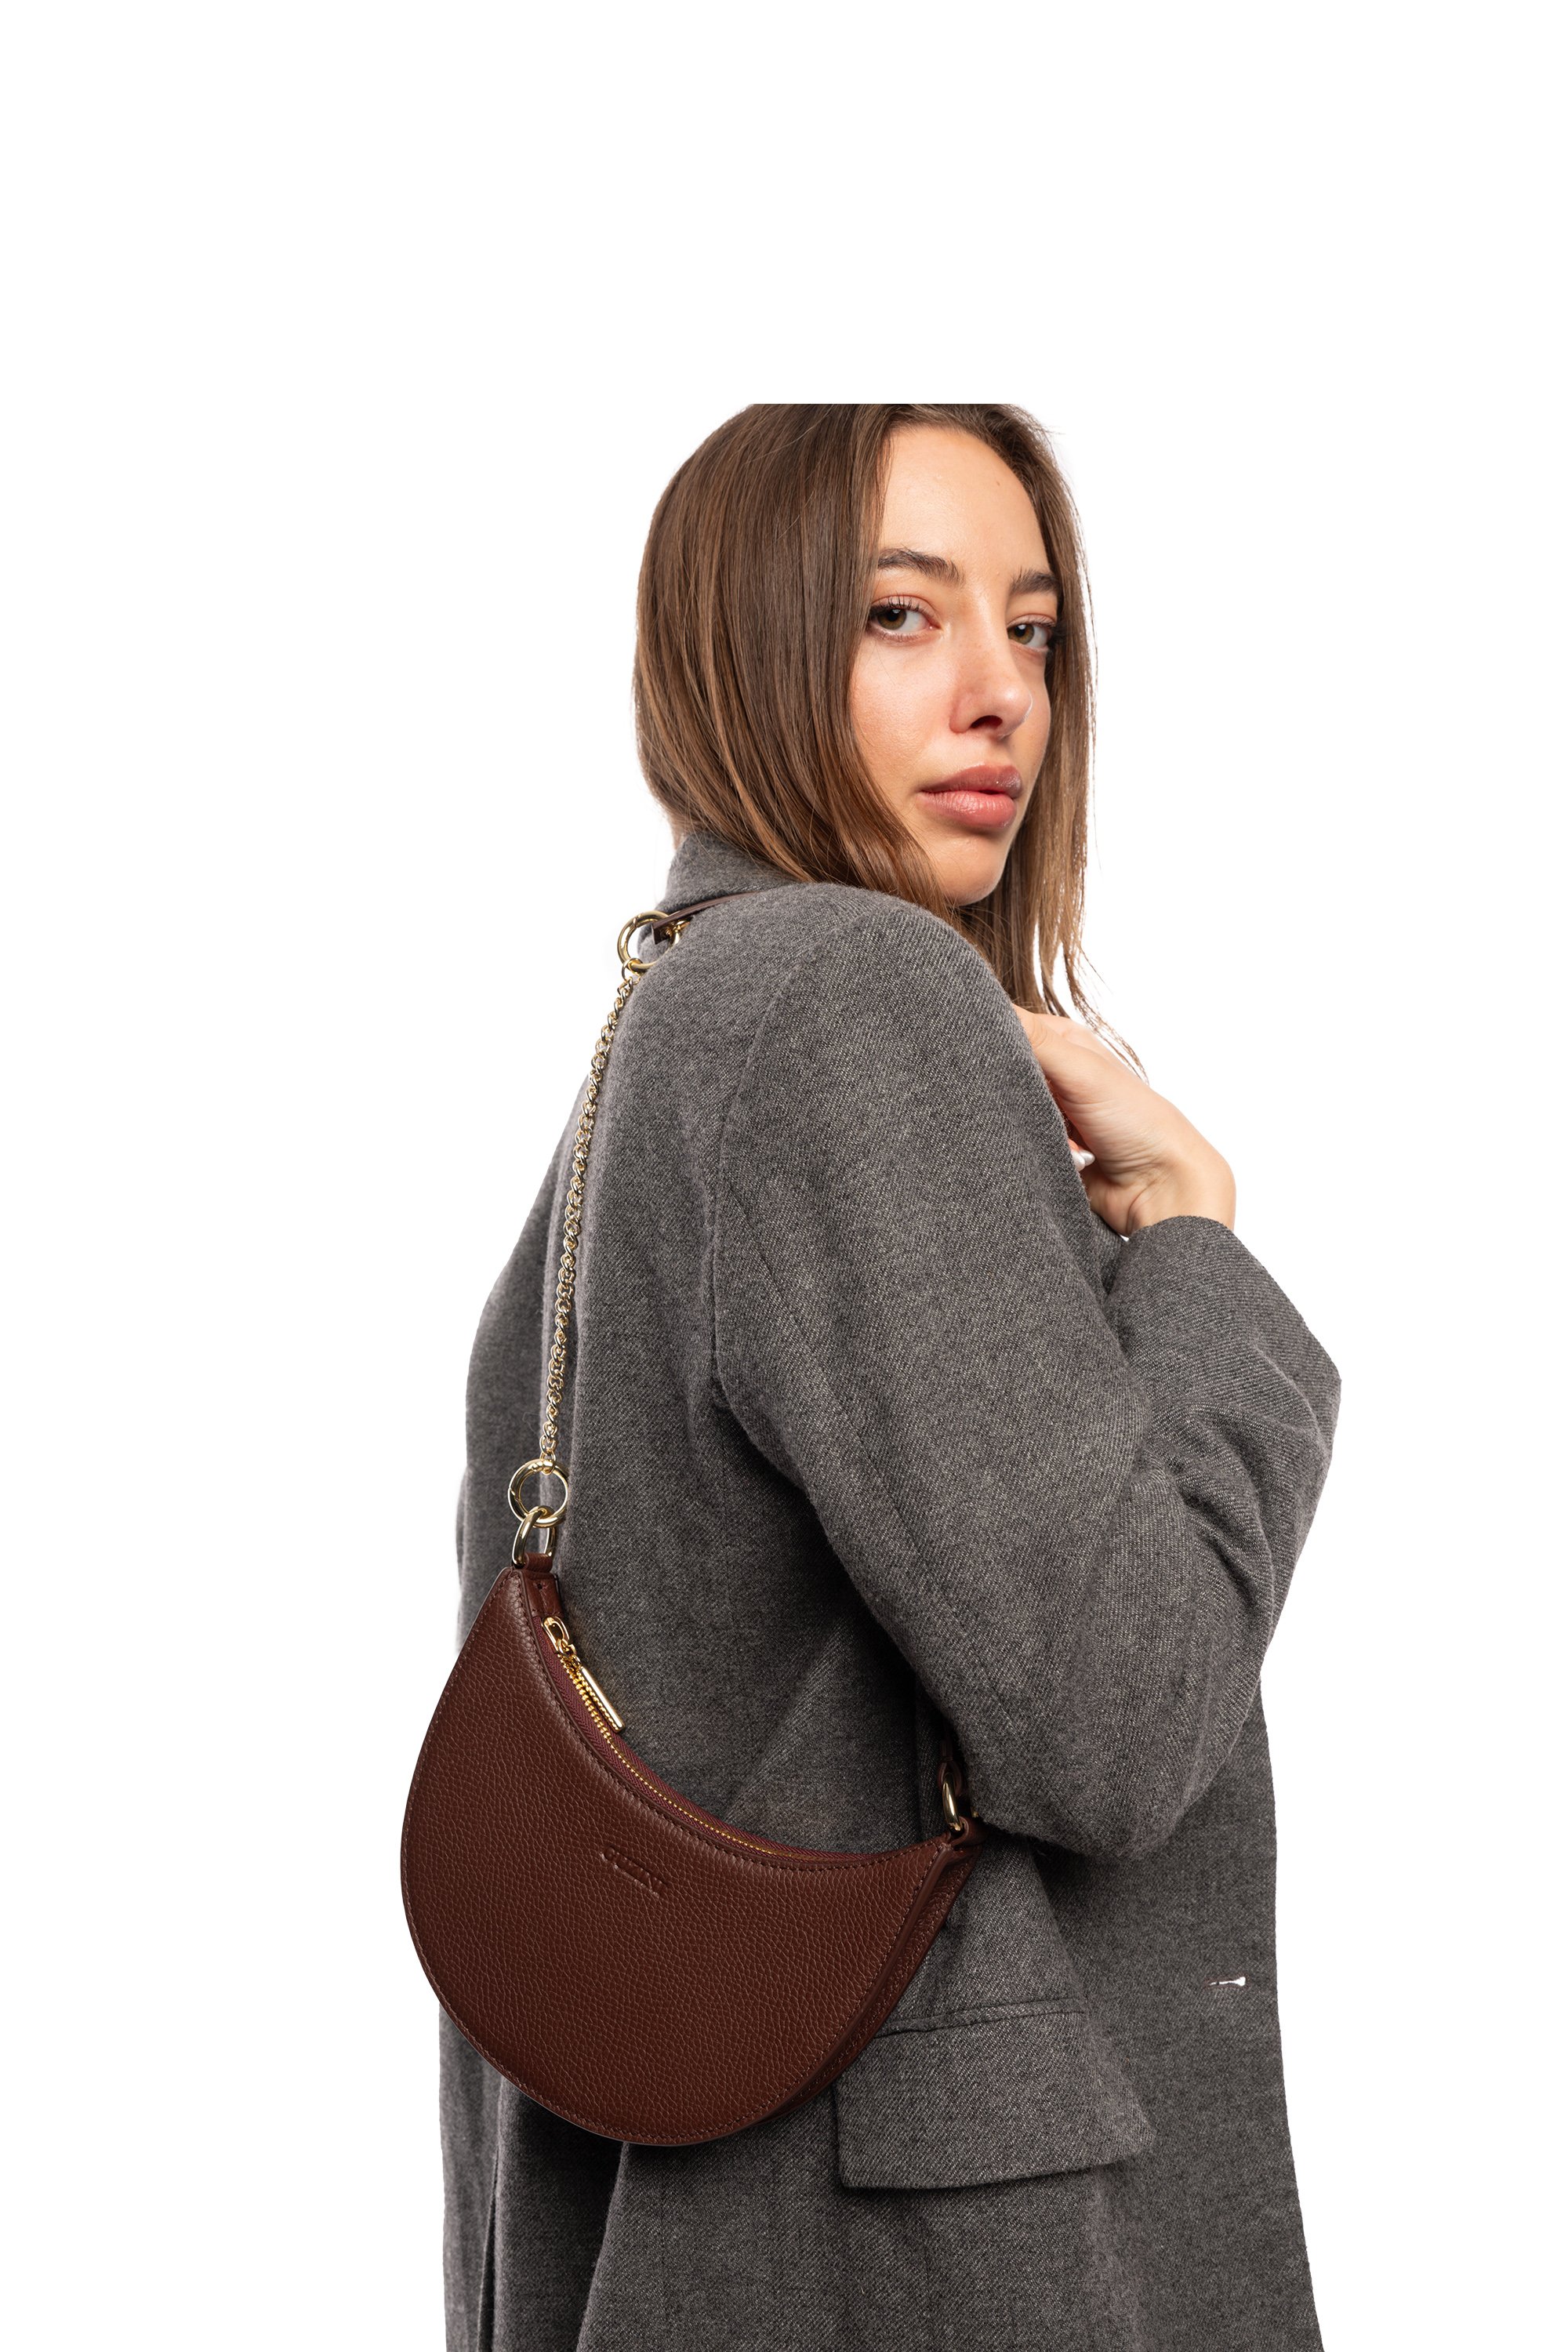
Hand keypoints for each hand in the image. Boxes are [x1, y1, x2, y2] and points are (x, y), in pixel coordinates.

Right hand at [1010, 1006, 1235, 1235]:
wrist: (1157, 1187)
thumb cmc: (1138, 1122)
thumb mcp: (1083, 1071)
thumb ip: (1036, 1040)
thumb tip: (988, 1008)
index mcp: (1062, 1042)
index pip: (1007, 1027)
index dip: (992, 1042)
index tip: (992, 1061)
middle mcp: (1053, 1073)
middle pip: (1000, 1073)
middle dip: (1010, 1094)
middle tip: (1041, 1108)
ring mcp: (1047, 1111)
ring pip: (1002, 1112)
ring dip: (1022, 1127)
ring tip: (1059, 1136)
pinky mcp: (1042, 1144)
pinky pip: (1012, 1144)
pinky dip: (1026, 1150)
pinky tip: (1054, 1154)